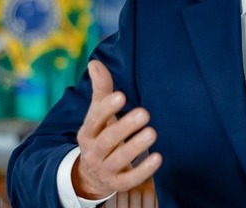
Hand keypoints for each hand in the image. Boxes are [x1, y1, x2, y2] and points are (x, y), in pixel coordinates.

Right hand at [73, 60, 162, 198]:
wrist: (90, 175)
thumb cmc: (100, 135)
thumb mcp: (98, 115)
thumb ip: (100, 90)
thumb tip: (95, 62)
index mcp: (88, 131)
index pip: (95, 118)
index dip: (106, 108)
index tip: (121, 95)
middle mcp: (93, 151)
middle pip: (107, 139)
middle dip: (125, 127)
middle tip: (145, 113)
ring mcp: (104, 169)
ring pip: (119, 159)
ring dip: (136, 147)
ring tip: (153, 132)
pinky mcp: (116, 183)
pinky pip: (129, 179)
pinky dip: (143, 170)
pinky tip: (158, 157)